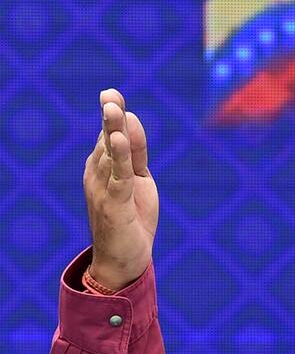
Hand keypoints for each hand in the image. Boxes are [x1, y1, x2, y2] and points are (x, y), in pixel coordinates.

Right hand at [84, 89, 158, 289]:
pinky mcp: (114, 204)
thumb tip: (133, 120)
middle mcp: (97, 175)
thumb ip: (137, 153)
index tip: (112, 93)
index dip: (112, 115)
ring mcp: (103, 189)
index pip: (109, 136)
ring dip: (113, 131)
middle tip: (109, 94)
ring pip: (110, 155)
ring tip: (113, 108)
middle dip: (110, 117)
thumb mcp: (138, 180)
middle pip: (107, 140)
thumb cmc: (131, 219)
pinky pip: (118, 176)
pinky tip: (121, 140)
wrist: (124, 260)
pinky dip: (121, 157)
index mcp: (102, 167)